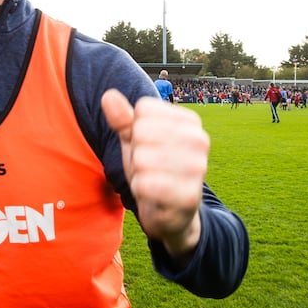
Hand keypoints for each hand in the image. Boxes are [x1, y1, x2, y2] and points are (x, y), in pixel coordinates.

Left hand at [101, 89, 206, 257]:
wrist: (171, 212)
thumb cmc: (152, 168)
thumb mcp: (135, 140)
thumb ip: (122, 119)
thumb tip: (108, 95)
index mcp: (189, 121)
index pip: (143, 109)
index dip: (135, 130)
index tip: (148, 144)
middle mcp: (199, 140)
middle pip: (142, 131)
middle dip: (136, 152)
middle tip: (148, 165)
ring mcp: (198, 168)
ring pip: (142, 158)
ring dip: (138, 173)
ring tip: (151, 179)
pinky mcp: (190, 195)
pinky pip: (146, 184)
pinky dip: (141, 190)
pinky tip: (153, 194)